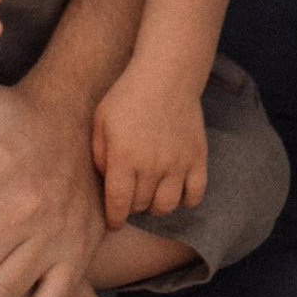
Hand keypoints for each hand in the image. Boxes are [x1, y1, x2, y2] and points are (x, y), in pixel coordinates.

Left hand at [93, 63, 208, 228]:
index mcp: (124, 156)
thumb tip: (106, 183)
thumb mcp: (101, 120)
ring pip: (166, 206)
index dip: (114, 219)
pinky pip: (195, 195)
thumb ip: (99, 155)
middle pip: (140, 206)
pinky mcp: (198, 158)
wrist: (166, 74)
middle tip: (130, 192)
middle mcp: (152, 165)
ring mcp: (178, 163)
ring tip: (150, 191)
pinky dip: (185, 199)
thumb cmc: (128, 96)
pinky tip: (174, 188)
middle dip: (132, 205)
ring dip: (155, 204)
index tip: (113, 221)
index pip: (118, 204)